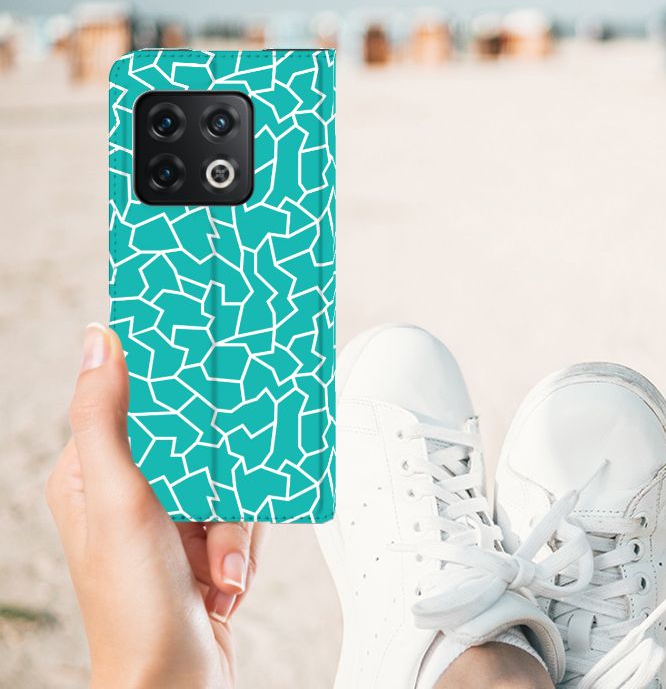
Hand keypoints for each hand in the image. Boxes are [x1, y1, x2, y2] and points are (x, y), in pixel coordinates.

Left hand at [47, 324, 266, 687]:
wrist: (177, 683)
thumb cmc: (135, 606)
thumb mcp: (119, 499)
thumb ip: (104, 418)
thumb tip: (99, 340)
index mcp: (91, 474)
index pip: (133, 403)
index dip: (172, 389)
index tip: (205, 371)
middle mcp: (129, 494)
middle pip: (197, 442)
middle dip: (219, 483)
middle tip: (215, 507)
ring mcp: (168, 522)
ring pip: (228, 480)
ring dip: (233, 527)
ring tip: (218, 566)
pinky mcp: (202, 545)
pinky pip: (243, 515)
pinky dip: (243, 546)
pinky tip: (226, 578)